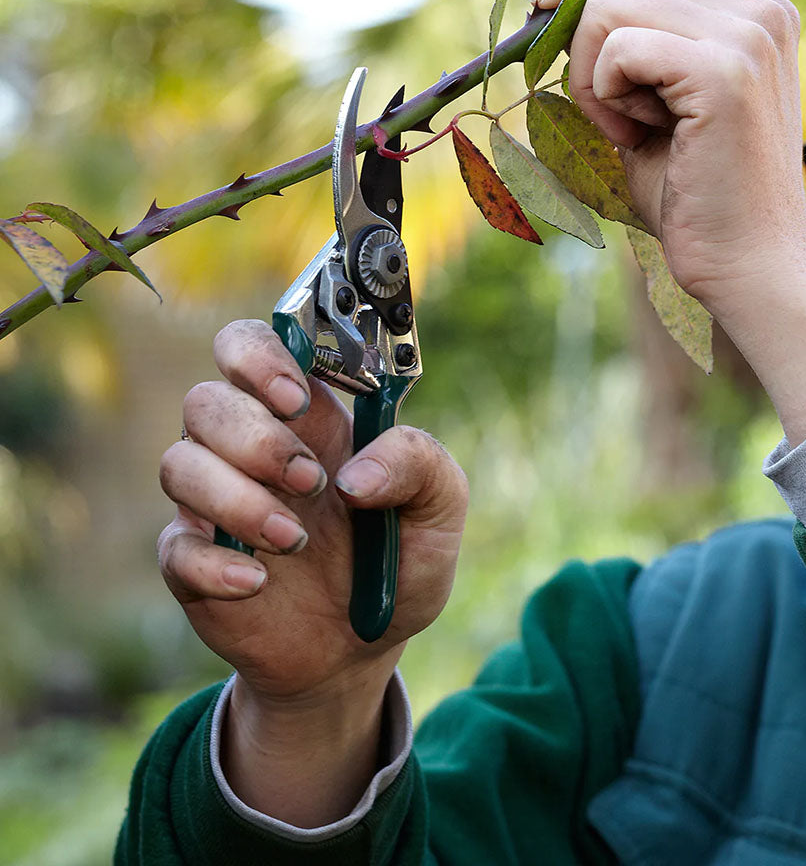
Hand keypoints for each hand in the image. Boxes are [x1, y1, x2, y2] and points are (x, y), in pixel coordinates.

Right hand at [157, 318, 467, 822]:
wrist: (362, 651)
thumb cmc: (398, 562)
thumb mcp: (440, 511)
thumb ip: (420, 464)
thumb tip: (356, 474)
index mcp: (309, 417)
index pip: (250, 345)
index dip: (258, 356)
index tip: (296, 399)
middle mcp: (252, 448)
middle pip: (206, 401)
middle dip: (256, 439)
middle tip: (310, 482)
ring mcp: (216, 503)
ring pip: (178, 463)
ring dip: (237, 500)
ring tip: (294, 541)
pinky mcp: (195, 562)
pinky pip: (174, 547)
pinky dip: (212, 564)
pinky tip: (257, 585)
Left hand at [532, 0, 805, 443]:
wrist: (747, 269)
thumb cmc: (694, 200)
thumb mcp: (652, 109)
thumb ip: (623, 51)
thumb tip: (555, 7)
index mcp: (753, 12)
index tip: (544, 7)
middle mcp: (761, 10)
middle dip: (580, 39)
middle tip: (604, 110)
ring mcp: (748, 36)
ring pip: (607, 8)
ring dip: (592, 78)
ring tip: (630, 133)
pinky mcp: (724, 71)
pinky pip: (616, 49)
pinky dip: (603, 98)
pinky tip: (636, 140)